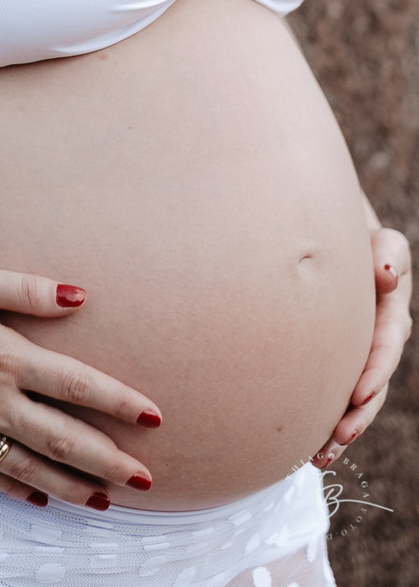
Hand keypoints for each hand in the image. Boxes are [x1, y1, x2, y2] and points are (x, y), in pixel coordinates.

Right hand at [0, 257, 161, 509]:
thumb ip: (27, 290)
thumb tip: (80, 298)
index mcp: (3, 355)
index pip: (76, 384)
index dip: (118, 402)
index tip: (154, 418)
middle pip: (62, 438)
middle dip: (108, 460)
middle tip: (146, 478)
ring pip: (29, 467)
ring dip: (72, 485)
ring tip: (106, 499)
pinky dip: (17, 491)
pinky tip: (41, 499)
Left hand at [312, 226, 412, 466]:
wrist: (346, 244)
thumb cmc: (364, 243)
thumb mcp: (384, 245)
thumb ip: (389, 258)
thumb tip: (386, 278)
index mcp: (392, 316)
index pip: (385, 346)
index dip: (375, 371)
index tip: (358, 395)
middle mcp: (379, 344)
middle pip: (372, 387)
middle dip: (357, 415)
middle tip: (338, 437)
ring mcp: (361, 358)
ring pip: (354, 402)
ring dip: (340, 431)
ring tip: (319, 457)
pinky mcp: (340, 365)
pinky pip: (336, 397)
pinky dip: (324, 421)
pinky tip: (308, 447)